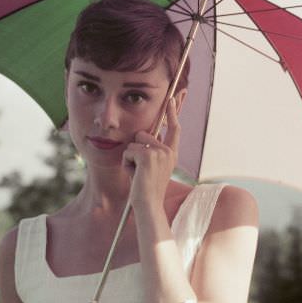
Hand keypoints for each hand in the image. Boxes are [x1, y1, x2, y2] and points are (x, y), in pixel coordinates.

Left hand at [123, 96, 180, 210]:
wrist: (148, 204)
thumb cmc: (145, 189)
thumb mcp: (150, 167)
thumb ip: (149, 151)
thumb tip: (141, 136)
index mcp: (171, 154)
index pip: (174, 129)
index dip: (173, 112)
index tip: (172, 98)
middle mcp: (168, 151)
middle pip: (143, 135)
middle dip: (135, 150)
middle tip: (140, 171)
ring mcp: (159, 153)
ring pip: (134, 144)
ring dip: (130, 158)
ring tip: (137, 174)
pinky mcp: (148, 156)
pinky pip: (128, 152)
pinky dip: (127, 164)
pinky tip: (134, 175)